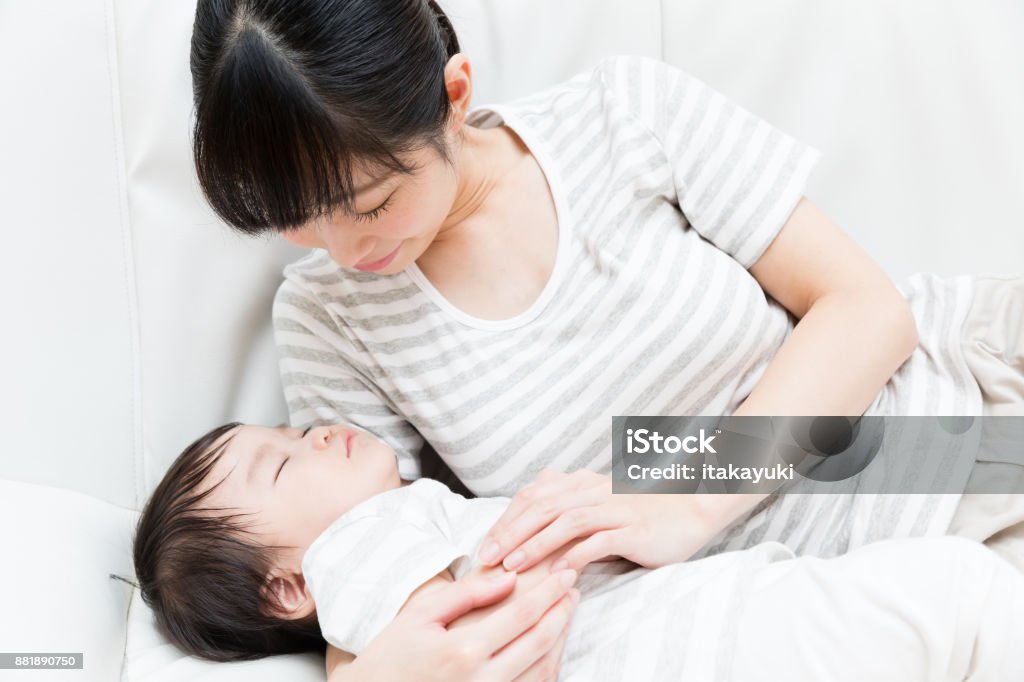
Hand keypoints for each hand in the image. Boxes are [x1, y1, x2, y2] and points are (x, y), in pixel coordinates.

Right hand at [338, 569, 578, 681]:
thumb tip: (510, 578)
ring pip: (542, 670)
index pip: (522, 614)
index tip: (565, 572)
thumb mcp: (422, 614)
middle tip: (573, 587)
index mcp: (463, 651)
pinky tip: (550, 643)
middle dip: (562, 611)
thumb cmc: (392, 653)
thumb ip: (467, 594)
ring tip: (566, 610)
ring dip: (561, 638)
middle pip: (540, 642)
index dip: (550, 591)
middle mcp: (481, 681)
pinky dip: (547, 665)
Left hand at [477, 469, 755, 572]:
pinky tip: (558, 573)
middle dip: (510, 531)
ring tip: (512, 565)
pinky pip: (599, 541)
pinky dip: (575, 556)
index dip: (506, 518)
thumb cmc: (641, 512)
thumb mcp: (599, 502)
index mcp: (582, 483)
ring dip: (535, 543)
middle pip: (542, 506)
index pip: (533, 495)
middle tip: (487, 557)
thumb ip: (567, 506)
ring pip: (565, 521)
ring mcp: (615, 508)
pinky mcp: (633, 529)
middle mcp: (594, 490)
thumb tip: (528, 523)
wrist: (692, 509)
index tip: (485, 544)